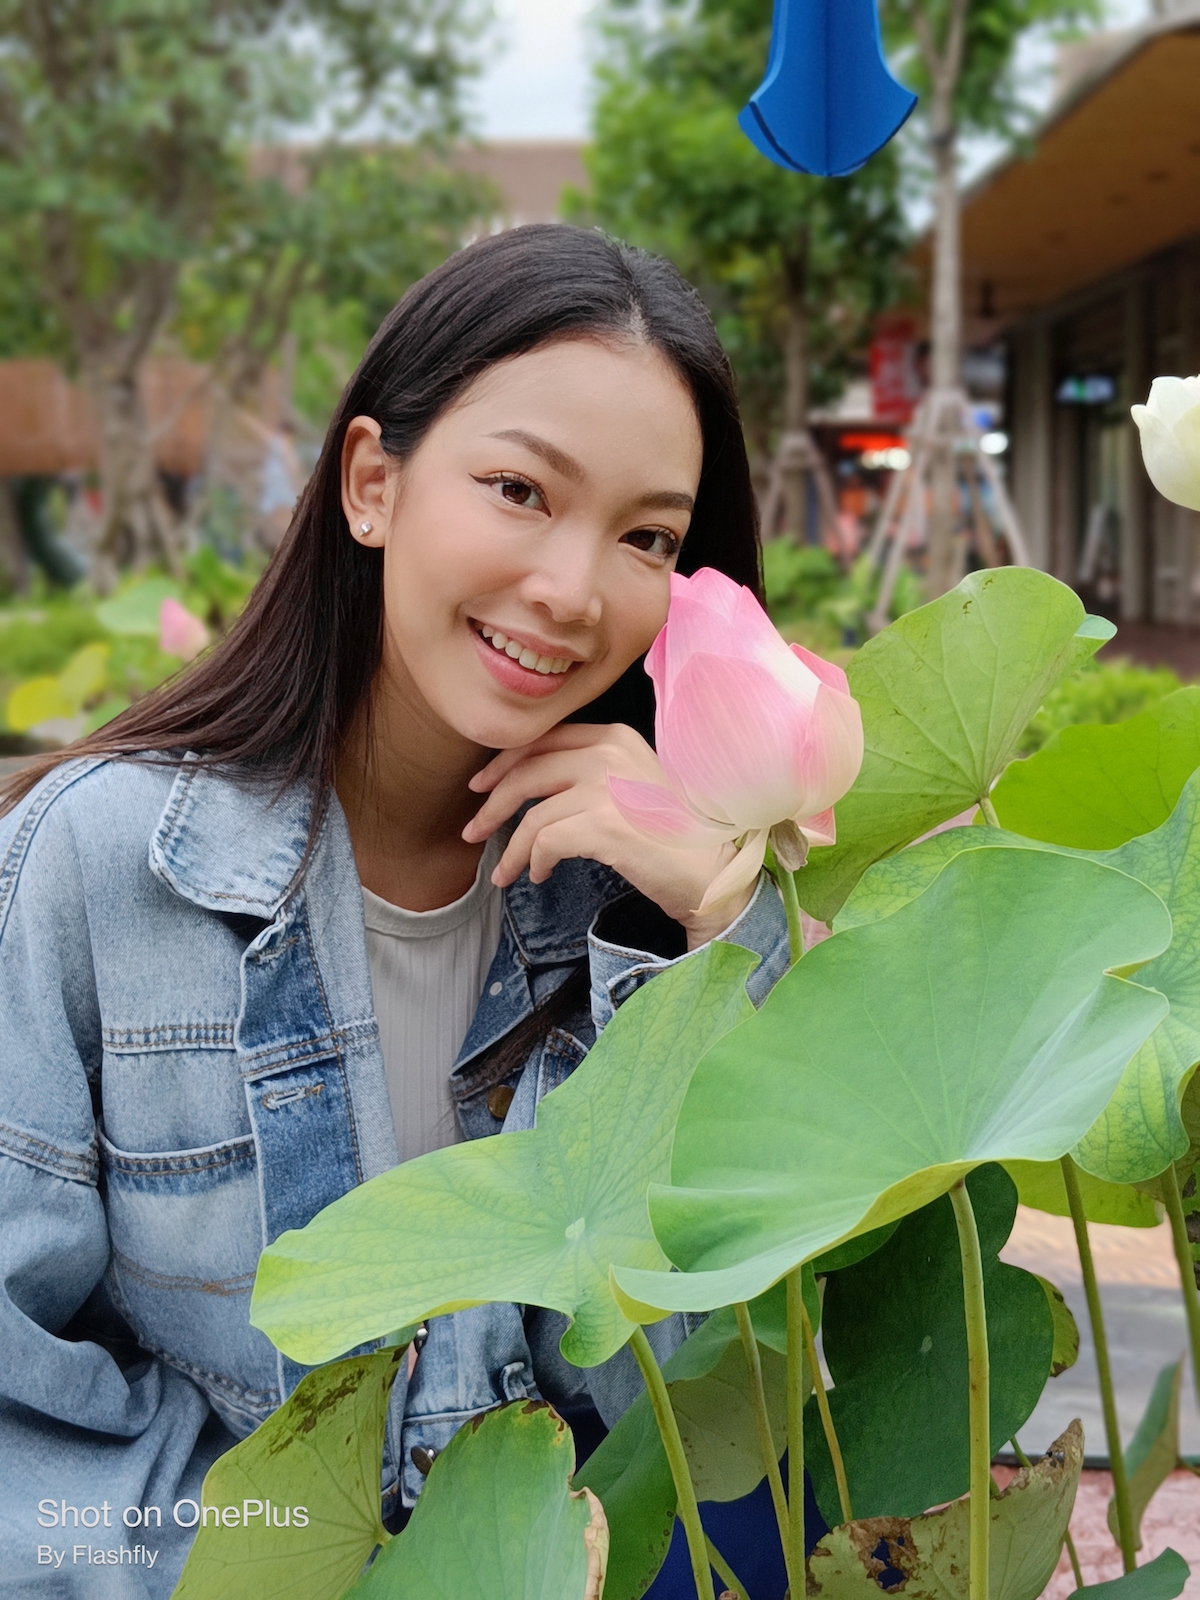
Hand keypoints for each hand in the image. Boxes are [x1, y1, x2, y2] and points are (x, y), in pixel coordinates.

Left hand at [463, 724, 755, 949]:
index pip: (545, 740)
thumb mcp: (634, 786)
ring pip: (532, 813)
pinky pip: (545, 841)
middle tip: (473, 830)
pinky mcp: (603, 824)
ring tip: (504, 872)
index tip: (482, 786)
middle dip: (492, 802)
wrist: (715, 872)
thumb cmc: (676, 836)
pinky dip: (532, 860)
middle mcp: (609, 752)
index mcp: (615, 736)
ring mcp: (606, 786)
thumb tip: (534, 790)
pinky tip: (536, 875)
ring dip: (510, 847)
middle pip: (527, 770)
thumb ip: (594, 775)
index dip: (505, 763)